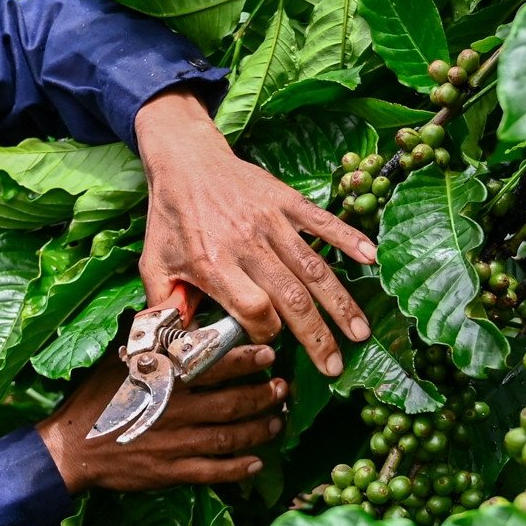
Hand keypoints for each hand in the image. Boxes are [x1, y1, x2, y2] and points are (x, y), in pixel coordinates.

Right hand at [36, 344, 286, 492]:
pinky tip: (257, 463)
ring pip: (231, 437)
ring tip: (277, 421)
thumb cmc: (94, 399)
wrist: (70, 448)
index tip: (268, 354)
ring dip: (260, 430)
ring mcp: (177, 444)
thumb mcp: (119, 360)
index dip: (246, 360)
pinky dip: (239, 469)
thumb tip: (173, 314)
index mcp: (165, 378)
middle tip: (282, 389)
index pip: (214, 364)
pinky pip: (215, 472)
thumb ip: (150, 341)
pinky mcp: (173, 472)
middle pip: (233, 402)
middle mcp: (177, 409)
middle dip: (264, 396)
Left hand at [132, 88, 375, 376]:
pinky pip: (321, 221)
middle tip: (336, 366)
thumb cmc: (171, 217)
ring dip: (339, 302)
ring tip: (360, 332)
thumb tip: (172, 346)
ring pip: (313, 267)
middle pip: (291, 297)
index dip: (266, 332)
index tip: (271, 342)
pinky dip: (348, 239)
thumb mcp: (154, 262)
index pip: (253, 309)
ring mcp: (269, 221)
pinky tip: (371, 260)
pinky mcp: (285, 200)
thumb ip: (163, 305)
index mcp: (213, 263)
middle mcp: (246, 244)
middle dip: (317, 336)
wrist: (185, 160)